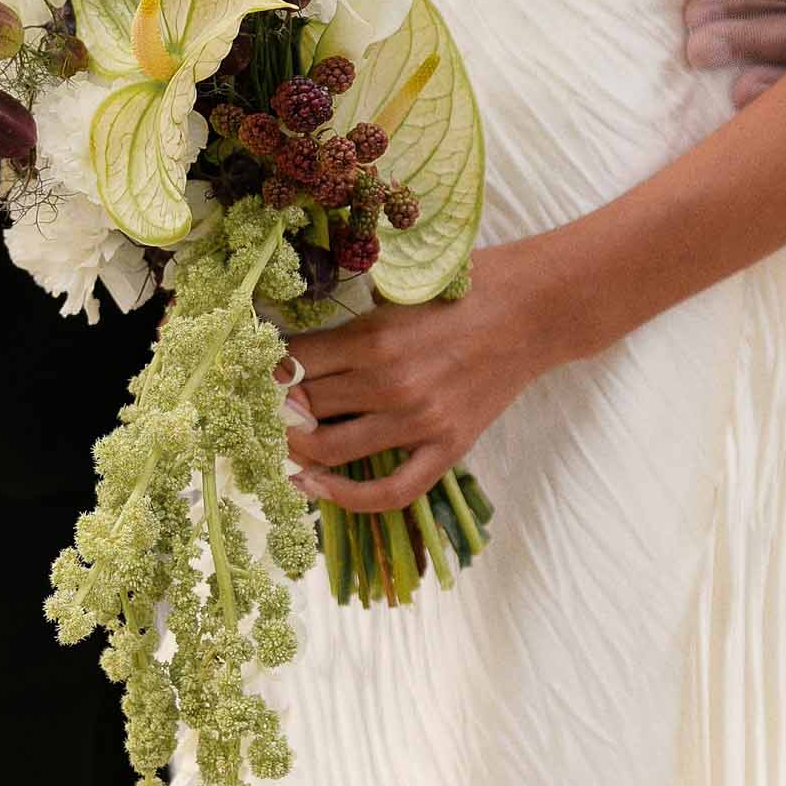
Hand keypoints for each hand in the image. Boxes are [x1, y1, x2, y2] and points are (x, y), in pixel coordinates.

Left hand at [283, 238, 573, 511]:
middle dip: (272, 411)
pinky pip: (389, 490)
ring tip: (279, 443)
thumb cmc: (465, 288)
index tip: (250, 374)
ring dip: (295, 450)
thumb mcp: (398, 291)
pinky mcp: (448, 447)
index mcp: (373, 336)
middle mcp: (391, 383)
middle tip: (255, 412)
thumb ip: (353, 323)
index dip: (264, 372)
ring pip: (331, 450)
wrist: (534, 310)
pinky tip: (315, 488)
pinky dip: (345, 497)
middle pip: (305, 408)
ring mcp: (420, 421)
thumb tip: (298, 348)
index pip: (293, 364)